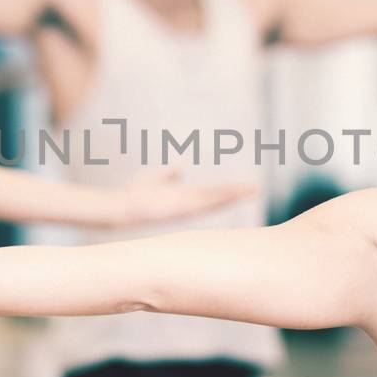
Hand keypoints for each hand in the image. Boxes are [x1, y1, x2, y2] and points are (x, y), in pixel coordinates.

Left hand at [120, 169, 256, 225]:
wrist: (119, 207)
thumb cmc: (134, 195)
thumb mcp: (154, 179)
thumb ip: (167, 174)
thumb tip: (180, 168)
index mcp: (184, 199)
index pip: (211, 193)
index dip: (229, 190)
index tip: (246, 186)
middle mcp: (188, 205)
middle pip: (217, 197)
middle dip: (237, 193)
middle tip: (257, 188)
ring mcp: (185, 208)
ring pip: (215, 200)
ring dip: (233, 195)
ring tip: (252, 189)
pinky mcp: (179, 209)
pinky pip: (203, 202)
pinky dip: (218, 198)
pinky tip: (230, 193)